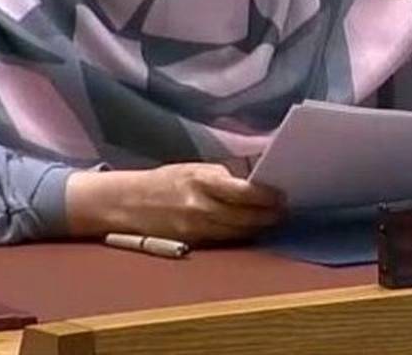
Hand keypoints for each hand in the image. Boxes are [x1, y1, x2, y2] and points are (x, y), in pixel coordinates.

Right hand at [66, 162, 284, 244]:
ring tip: (272, 219)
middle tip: (284, 210)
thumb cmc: (165, 181)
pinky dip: (239, 235)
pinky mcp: (192, 243)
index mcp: (202, 181)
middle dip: (268, 215)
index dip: (267, 196)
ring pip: (238, 232)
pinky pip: (224, 241)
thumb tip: (253, 184)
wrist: (127, 203)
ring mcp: (196, 228)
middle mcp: (200, 207)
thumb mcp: (193, 168)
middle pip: (245, 216)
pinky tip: (250, 229)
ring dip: (257, 227)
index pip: (244, 191)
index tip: (282, 194)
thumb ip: (222, 177)